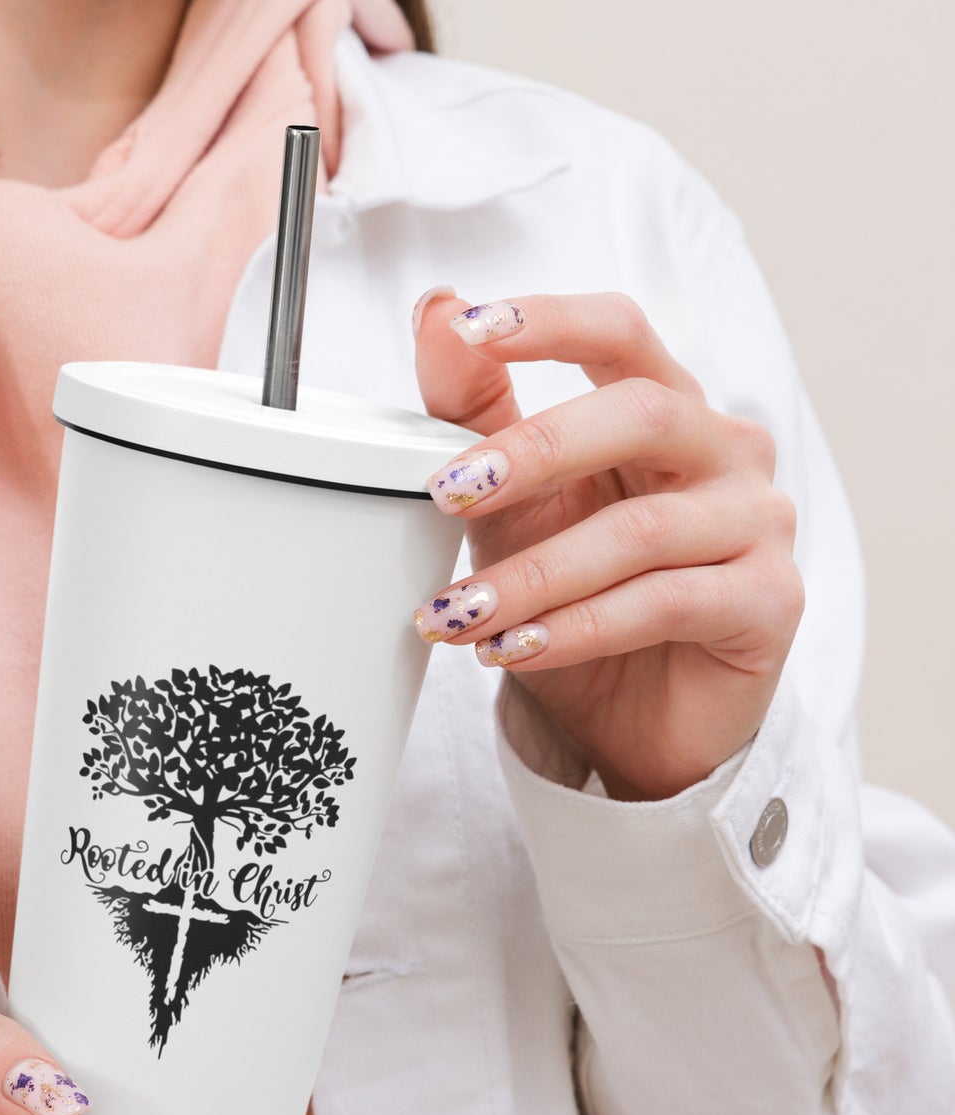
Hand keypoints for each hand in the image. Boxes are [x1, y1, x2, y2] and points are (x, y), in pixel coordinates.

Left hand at [409, 290, 802, 800]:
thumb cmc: (578, 596)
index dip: (549, 323)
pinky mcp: (768, 603)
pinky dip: (575, 629)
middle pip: (642, 414)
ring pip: (641, 530)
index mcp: (665, 407)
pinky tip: (513, 649)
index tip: (467, 329)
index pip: (621, 333)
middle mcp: (724, 451)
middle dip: (534, 452)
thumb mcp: (511, 503)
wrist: (632, 718)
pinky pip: (664, 604)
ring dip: (535, 574)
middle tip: (447, 495)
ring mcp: (757, 524)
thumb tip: (434, 308)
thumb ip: (475, 412)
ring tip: (458, 613)